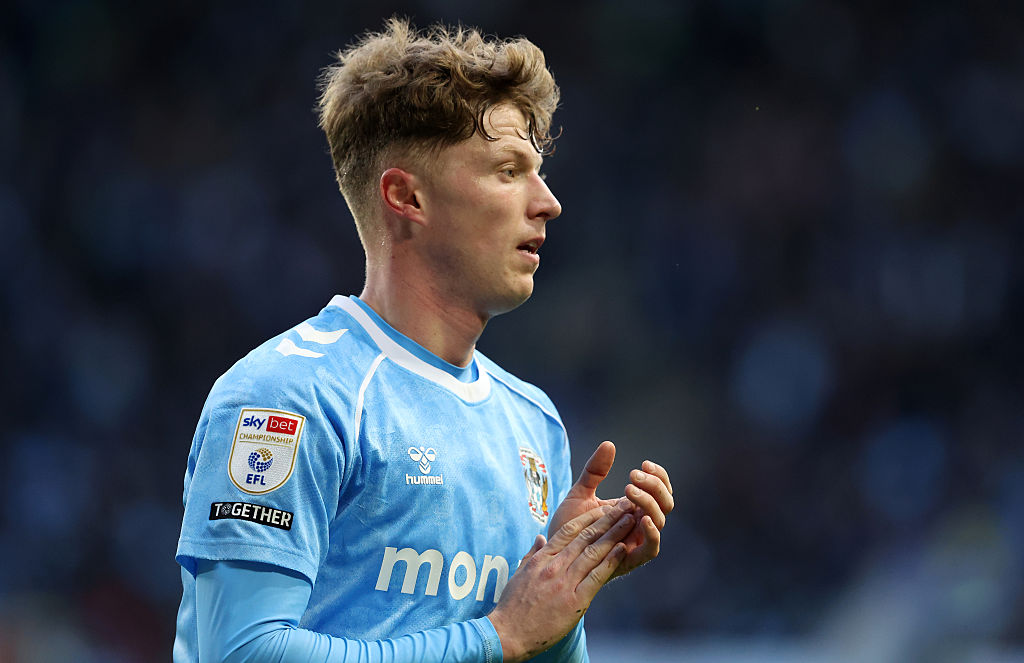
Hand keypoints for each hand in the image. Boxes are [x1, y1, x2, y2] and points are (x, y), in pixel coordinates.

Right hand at [488, 502, 633, 662]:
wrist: (509, 633)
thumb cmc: (513, 605)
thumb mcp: (519, 573)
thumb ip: (532, 553)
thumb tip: (540, 537)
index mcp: (542, 558)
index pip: (568, 530)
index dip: (589, 517)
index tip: (603, 507)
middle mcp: (554, 566)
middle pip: (585, 536)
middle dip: (607, 519)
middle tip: (623, 507)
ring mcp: (564, 582)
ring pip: (593, 552)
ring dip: (614, 535)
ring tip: (628, 521)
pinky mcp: (574, 601)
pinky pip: (596, 576)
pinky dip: (611, 561)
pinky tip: (622, 549)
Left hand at [548, 441, 673, 577]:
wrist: (553, 554)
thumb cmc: (568, 526)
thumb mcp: (580, 493)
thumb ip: (594, 471)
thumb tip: (609, 444)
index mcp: (632, 508)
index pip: (659, 489)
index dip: (658, 475)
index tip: (644, 463)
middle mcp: (638, 524)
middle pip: (665, 502)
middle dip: (655, 486)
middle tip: (633, 475)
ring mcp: (636, 541)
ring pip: (660, 520)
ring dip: (649, 502)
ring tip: (628, 489)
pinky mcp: (631, 560)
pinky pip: (652, 548)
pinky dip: (652, 533)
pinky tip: (641, 518)